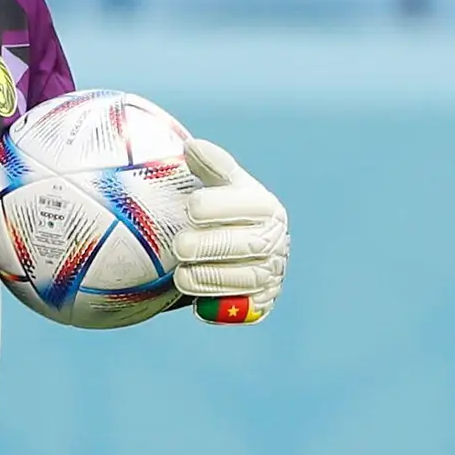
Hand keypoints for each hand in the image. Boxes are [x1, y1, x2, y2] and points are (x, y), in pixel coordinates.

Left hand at [172, 136, 288, 323]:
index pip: (248, 206)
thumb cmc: (222, 211)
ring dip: (211, 278)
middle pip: (248, 245)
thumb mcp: (219, 185)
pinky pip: (244, 307)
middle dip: (210, 247)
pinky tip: (197, 304)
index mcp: (267, 207)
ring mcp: (271, 273)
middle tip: (179, 247)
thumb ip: (210, 166)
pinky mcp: (261, 302)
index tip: (190, 207)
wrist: (233, 252)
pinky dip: (222, 306)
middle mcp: (275, 240)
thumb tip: (191, 147)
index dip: (219, 207)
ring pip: (246, 279)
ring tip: (179, 276)